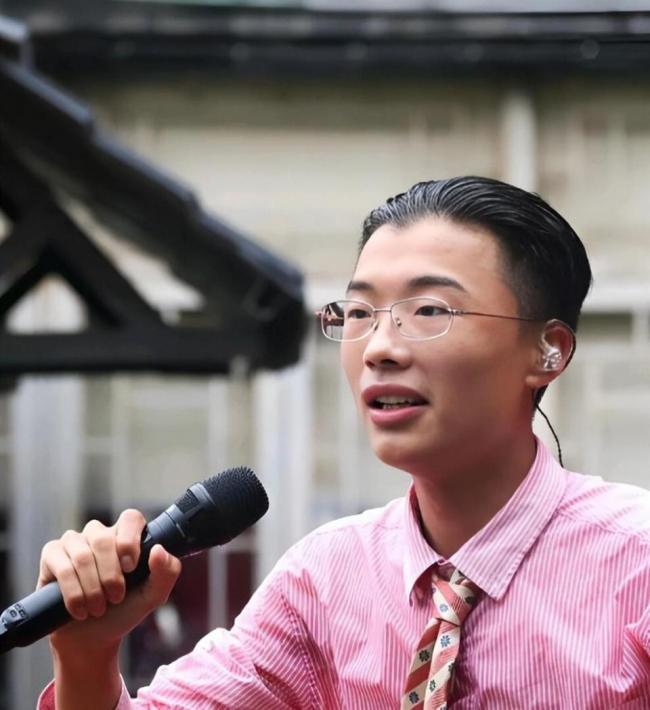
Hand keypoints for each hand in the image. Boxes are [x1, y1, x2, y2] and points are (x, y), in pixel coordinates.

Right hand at [37, 509, 181, 656]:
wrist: (92, 638)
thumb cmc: (124, 610)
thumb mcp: (153, 596)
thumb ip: (167, 572)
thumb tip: (159, 549)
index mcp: (126, 536)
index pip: (130, 518)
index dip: (130, 540)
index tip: (131, 568)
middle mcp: (99, 534)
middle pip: (103, 539)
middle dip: (110, 575)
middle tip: (115, 598)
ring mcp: (74, 542)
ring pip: (82, 554)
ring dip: (92, 588)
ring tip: (97, 608)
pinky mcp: (52, 555)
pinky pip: (61, 566)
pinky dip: (73, 592)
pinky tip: (79, 609)